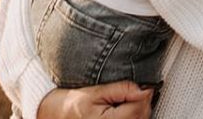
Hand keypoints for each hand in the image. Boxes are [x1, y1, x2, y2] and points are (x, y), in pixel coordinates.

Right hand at [37, 82, 152, 117]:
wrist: (58, 117)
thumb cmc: (74, 105)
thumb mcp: (96, 92)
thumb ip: (122, 89)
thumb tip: (144, 90)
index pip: (137, 109)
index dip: (144, 95)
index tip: (145, 86)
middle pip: (141, 118)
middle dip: (143, 104)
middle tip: (136, 92)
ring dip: (139, 113)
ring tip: (127, 102)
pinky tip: (125, 113)